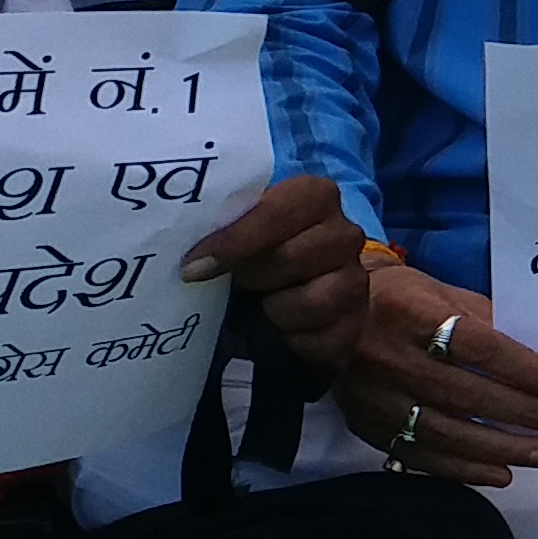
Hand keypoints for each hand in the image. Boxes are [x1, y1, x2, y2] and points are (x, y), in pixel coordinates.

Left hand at [179, 176, 366, 376]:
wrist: (284, 290)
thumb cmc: (252, 253)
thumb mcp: (236, 228)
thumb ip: (220, 222)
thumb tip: (180, 243)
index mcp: (314, 197)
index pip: (278, 211)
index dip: (234, 241)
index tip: (193, 267)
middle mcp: (344, 234)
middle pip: (292, 259)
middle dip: (252, 278)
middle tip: (236, 285)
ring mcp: (356, 279)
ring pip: (313, 303)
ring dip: (275, 312)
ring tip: (262, 307)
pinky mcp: (357, 322)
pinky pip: (324, 339)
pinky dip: (293, 341)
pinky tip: (282, 332)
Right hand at [341, 264, 537, 487]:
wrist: (326, 317)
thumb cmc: (400, 298)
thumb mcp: (443, 293)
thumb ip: (488, 322)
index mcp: (410, 313)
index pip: (477, 347)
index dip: (525, 370)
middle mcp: (388, 357)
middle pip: (466, 394)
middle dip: (525, 414)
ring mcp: (374, 397)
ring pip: (446, 432)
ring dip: (503, 449)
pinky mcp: (366, 426)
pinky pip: (420, 455)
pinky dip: (464, 469)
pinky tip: (501, 475)